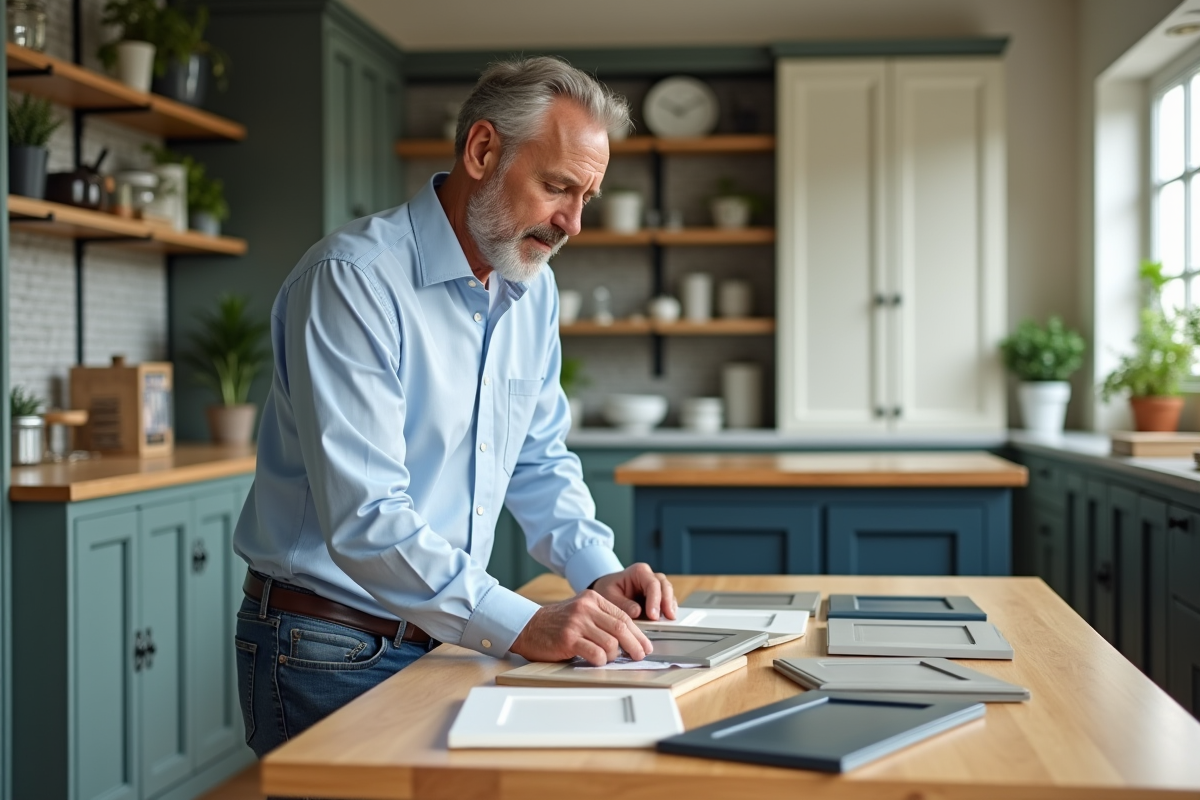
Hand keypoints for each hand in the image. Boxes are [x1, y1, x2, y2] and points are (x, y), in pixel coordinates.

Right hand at [510, 590, 653, 665]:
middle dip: (634, 644)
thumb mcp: (580, 612)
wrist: (527, 626)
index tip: (645, 645)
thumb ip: (601, 619)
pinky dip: (601, 660)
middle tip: (640, 656)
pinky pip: (594, 652)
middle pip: (620, 628)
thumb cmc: (556, 623)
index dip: (637, 633)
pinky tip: (598, 661)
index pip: (622, 616)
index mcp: (592, 598)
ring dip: (614, 655)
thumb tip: (628, 639)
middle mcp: (585, 608)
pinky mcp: (568, 639)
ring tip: (610, 658)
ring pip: (610, 642)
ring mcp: (576, 623)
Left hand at [591, 563, 676, 621]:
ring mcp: (655, 587)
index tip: (653, 615)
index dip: (655, 599)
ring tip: (670, 620)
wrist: (605, 592)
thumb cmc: (607, 591)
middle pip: (664, 586)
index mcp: (638, 572)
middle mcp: (650, 577)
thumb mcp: (609, 596)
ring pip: (668, 593)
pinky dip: (668, 611)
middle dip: (666, 602)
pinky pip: (666, 602)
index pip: (652, 583)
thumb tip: (637, 612)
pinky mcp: (657, 598)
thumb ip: (622, 604)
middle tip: (667, 617)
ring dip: (670, 607)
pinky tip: (668, 620)